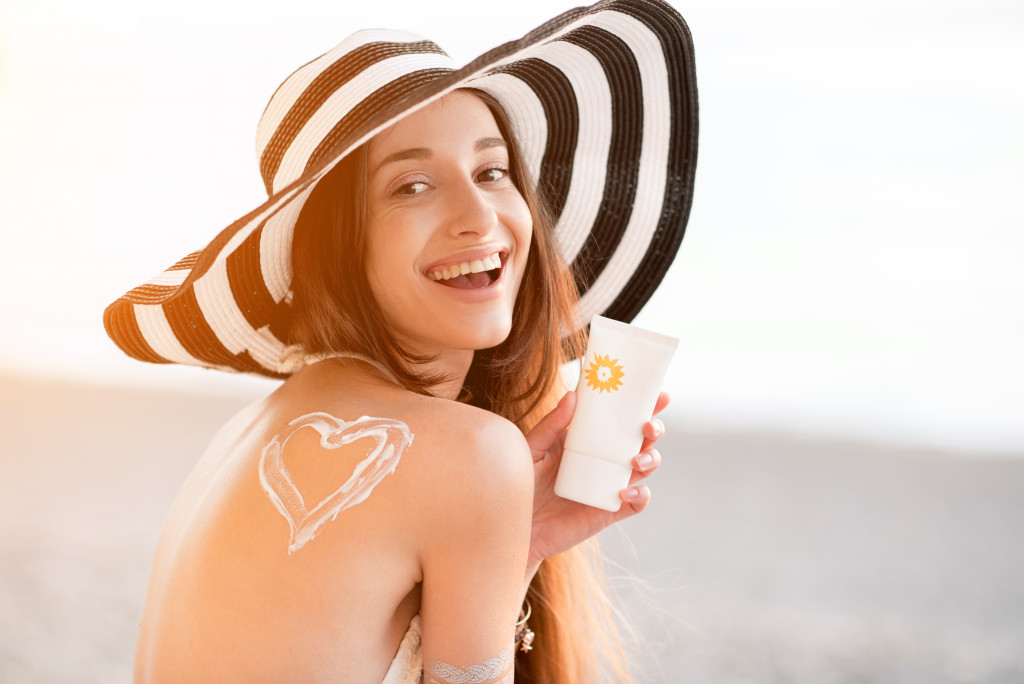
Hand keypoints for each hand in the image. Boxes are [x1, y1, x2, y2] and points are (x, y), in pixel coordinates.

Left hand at [524, 390, 669, 566]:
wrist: (516, 527)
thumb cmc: (519, 483)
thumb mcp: (532, 449)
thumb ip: (551, 425)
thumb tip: (573, 396)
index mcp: (587, 439)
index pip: (620, 418)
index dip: (643, 406)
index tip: (659, 395)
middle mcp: (603, 459)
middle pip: (640, 440)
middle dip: (653, 430)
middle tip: (648, 427)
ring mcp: (608, 484)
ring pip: (644, 468)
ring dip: (650, 459)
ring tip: (637, 460)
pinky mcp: (609, 510)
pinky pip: (636, 502)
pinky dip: (640, 495)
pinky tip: (625, 491)